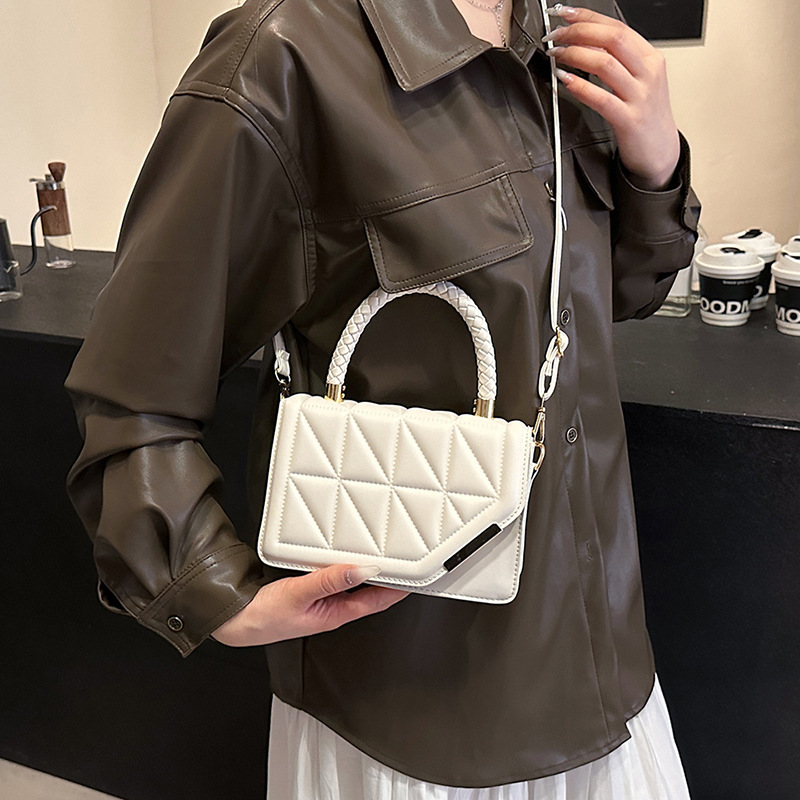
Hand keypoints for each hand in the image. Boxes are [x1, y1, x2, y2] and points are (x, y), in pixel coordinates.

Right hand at [211, 564, 407, 646]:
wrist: (236, 619)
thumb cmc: (264, 615)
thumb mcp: (300, 594)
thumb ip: (331, 580)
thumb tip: (364, 568)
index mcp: (336, 614)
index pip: (378, 600)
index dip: (398, 588)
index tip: (416, 574)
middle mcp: (333, 608)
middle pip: (370, 591)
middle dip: (388, 577)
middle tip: (405, 556)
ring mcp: (322, 600)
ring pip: (353, 582)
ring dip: (368, 569)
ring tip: (384, 551)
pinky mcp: (310, 590)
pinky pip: (335, 576)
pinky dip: (346, 565)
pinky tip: (346, 553)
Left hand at [544, 5, 679, 189]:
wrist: (660, 152)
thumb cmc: (644, 116)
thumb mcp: (638, 81)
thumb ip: (617, 61)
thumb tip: (585, 43)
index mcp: (651, 58)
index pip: (618, 26)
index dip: (588, 16)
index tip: (565, 12)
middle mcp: (648, 73)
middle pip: (612, 38)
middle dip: (578, 31)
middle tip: (555, 35)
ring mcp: (640, 96)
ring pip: (605, 63)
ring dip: (574, 54)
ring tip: (555, 55)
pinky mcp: (629, 120)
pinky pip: (601, 98)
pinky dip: (579, 86)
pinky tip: (564, 80)